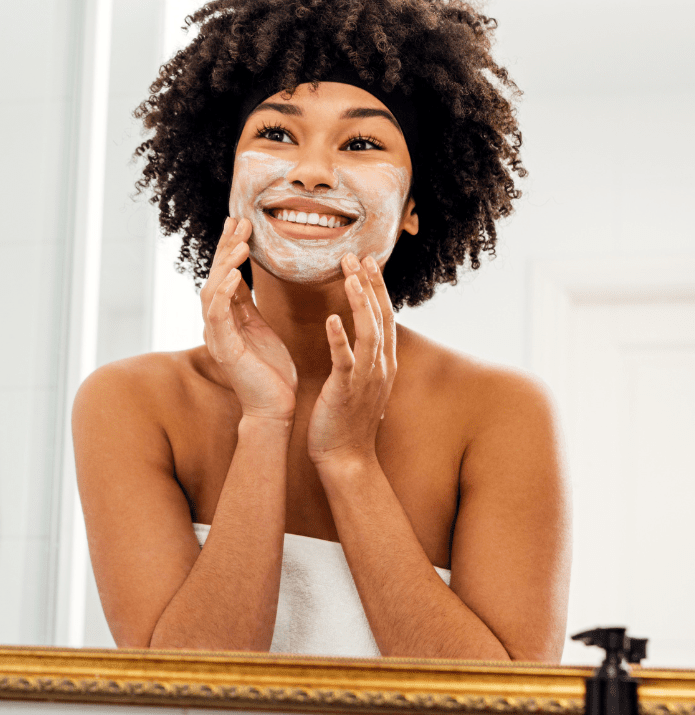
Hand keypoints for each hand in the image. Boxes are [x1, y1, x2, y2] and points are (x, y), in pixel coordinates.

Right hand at [202, 217, 296, 420]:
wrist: (274, 408)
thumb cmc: (271, 371)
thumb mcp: (260, 327)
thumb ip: (249, 304)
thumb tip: (245, 275)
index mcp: (227, 318)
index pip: (225, 274)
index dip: (229, 248)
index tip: (239, 222)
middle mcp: (217, 324)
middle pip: (215, 277)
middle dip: (226, 248)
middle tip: (239, 222)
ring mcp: (218, 337)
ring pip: (212, 292)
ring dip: (225, 265)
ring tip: (240, 243)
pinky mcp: (225, 350)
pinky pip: (218, 315)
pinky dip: (224, 293)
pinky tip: (235, 274)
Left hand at [307, 254, 395, 466]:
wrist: (346, 457)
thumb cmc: (346, 420)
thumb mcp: (360, 383)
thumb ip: (362, 358)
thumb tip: (358, 337)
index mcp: (383, 362)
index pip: (384, 316)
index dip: (377, 288)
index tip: (368, 262)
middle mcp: (381, 366)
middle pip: (380, 317)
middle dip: (370, 285)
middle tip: (358, 256)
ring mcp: (366, 378)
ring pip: (369, 333)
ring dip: (359, 302)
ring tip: (349, 276)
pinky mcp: (346, 390)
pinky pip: (345, 360)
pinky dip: (339, 338)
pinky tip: (330, 319)